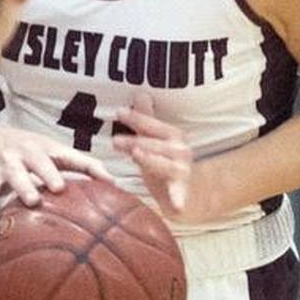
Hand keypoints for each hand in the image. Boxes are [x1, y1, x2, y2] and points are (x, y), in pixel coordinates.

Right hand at [0, 124, 112, 206]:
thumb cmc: (31, 151)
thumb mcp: (55, 153)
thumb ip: (83, 166)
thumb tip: (114, 182)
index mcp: (48, 149)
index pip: (73, 158)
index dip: (90, 167)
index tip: (106, 179)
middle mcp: (27, 154)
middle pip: (39, 162)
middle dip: (49, 173)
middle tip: (59, 187)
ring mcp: (6, 164)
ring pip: (14, 174)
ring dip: (23, 186)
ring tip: (33, 200)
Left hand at [112, 91, 191, 216]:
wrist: (184, 192)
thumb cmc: (163, 164)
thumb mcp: (153, 141)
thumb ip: (146, 120)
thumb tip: (140, 93)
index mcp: (173, 137)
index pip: (154, 125)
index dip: (138, 118)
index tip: (119, 112)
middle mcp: (181, 151)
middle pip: (157, 144)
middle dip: (137, 141)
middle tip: (115, 141)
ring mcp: (182, 171)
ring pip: (165, 164)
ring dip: (150, 159)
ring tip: (136, 155)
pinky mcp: (181, 191)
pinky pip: (179, 195)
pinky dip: (179, 200)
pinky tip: (176, 206)